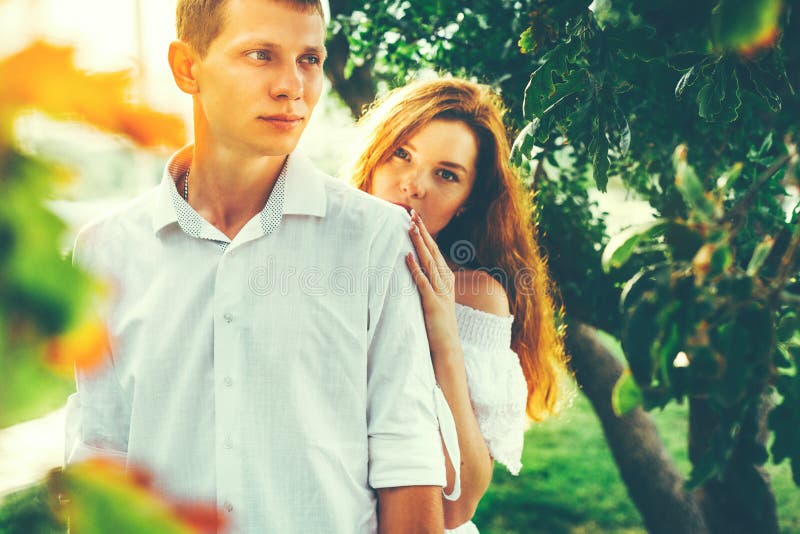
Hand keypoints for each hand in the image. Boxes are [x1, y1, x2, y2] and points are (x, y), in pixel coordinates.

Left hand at [406, 210, 461, 361]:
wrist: (448, 346)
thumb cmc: (439, 324)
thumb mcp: (437, 299)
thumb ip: (431, 284)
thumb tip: (419, 270)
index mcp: (446, 279)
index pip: (435, 252)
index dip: (426, 235)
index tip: (416, 220)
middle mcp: (445, 282)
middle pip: (432, 252)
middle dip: (422, 232)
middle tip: (412, 215)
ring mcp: (440, 292)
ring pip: (428, 262)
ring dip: (419, 244)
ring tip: (410, 228)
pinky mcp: (433, 303)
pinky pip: (422, 282)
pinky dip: (415, 268)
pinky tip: (407, 257)